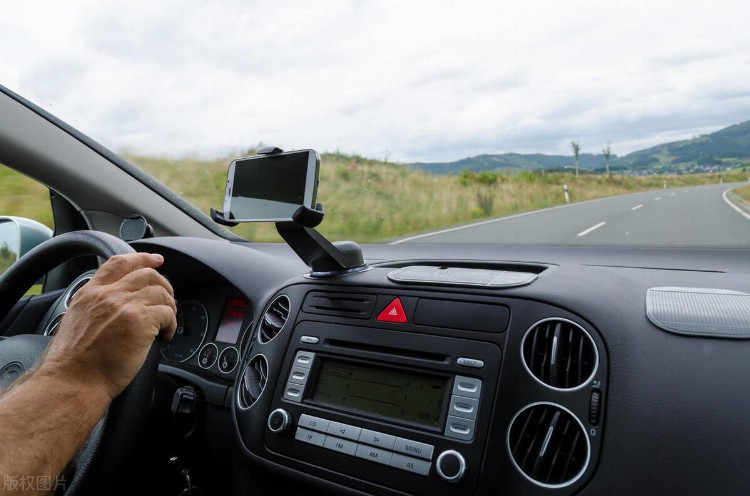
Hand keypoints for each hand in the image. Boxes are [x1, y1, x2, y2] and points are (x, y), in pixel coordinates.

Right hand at [40, 253, 176, 399]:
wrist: (73, 381)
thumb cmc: (74, 362)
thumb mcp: (76, 320)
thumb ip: (96, 305)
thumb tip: (116, 305)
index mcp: (91, 293)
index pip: (120, 262)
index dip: (142, 258)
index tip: (157, 259)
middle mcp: (108, 294)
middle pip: (147, 274)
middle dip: (164, 285)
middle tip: (169, 300)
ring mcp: (125, 305)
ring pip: (161, 291)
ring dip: (169, 306)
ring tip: (166, 322)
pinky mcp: (141, 320)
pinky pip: (168, 313)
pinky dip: (172, 324)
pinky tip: (166, 335)